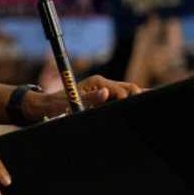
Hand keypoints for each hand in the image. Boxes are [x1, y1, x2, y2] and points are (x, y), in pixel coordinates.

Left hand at [22, 75, 142, 120]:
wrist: (47, 105)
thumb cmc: (56, 105)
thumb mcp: (70, 103)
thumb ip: (89, 99)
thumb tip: (106, 93)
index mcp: (98, 82)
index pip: (123, 91)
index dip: (128, 102)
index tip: (132, 113)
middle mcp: (103, 83)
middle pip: (130, 88)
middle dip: (139, 98)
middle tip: (146, 113)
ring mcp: (104, 90)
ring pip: (128, 93)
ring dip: (135, 101)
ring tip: (146, 112)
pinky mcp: (104, 98)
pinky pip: (121, 99)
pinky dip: (130, 103)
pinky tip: (141, 109)